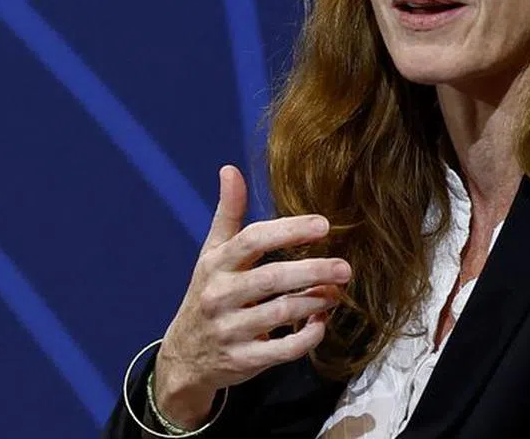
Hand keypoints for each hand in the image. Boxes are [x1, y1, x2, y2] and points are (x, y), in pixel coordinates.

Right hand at [151, 165, 350, 427]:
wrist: (184, 357)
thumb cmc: (208, 294)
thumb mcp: (211, 254)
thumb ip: (227, 213)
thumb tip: (230, 169)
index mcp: (216, 264)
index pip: (253, 240)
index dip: (289, 230)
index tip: (324, 224)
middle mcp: (220, 295)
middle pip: (271, 278)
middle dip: (312, 271)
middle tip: (345, 267)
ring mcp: (231, 330)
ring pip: (280, 313)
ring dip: (314, 301)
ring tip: (336, 293)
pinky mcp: (244, 360)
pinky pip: (283, 349)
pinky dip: (308, 336)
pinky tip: (322, 322)